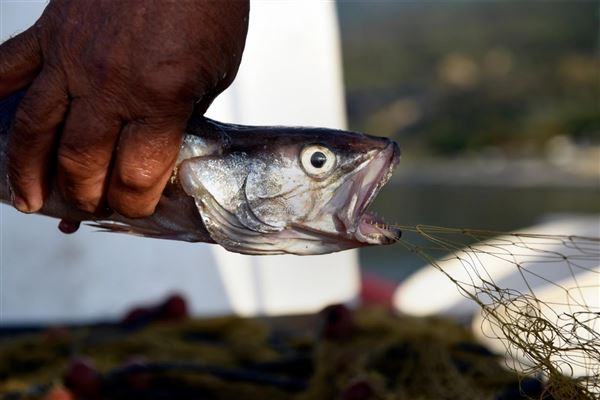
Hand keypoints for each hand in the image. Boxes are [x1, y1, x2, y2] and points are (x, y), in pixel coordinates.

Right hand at [0, 0, 247, 216]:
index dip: (134, 203)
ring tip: (26, 200)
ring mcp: (71, 57)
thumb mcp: (215, 74)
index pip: (136, 175)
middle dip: (84, 196)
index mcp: (160, 98)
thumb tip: (161, 151)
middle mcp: (109, 84)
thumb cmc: (207, 9)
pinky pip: (7, 67)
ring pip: (35, 129)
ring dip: (26, 171)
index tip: (134, 208)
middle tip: (88, 206)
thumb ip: (184, 116)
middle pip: (81, 162)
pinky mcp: (50, 30)